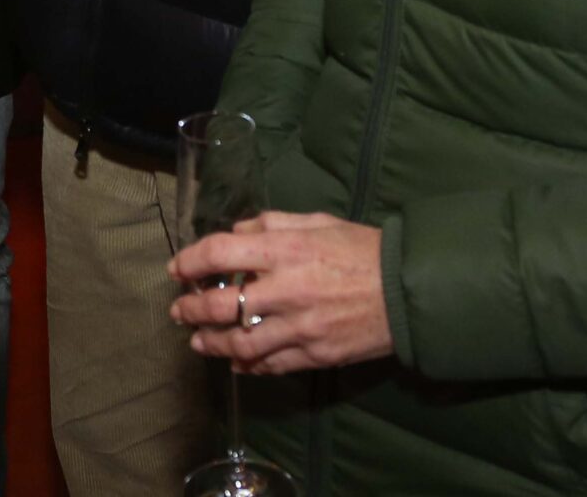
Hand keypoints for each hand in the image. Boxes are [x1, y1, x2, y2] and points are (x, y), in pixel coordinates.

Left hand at [167, 212, 394, 375]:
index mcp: (285, 249)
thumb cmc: (363, 248)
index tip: (177, 269)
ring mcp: (300, 327)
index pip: (221, 254)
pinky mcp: (315, 354)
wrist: (409, 291)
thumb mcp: (317, 221)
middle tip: (178, 311)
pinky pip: (271, 364)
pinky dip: (248, 365)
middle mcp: (286, 289)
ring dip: (212, 344)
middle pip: (221, 305)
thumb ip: (272, 223)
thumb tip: (236, 233)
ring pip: (240, 344)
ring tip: (198, 342)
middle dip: (191, 309)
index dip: (190, 261)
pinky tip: (236, 362)